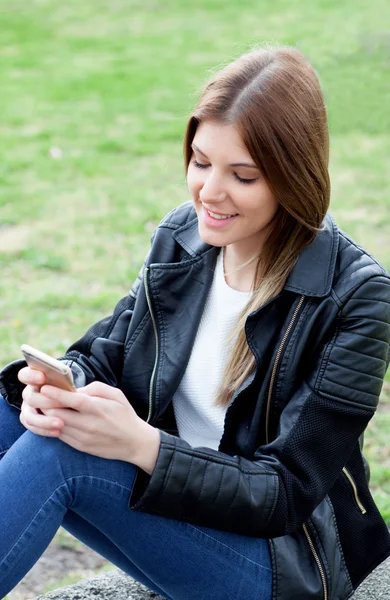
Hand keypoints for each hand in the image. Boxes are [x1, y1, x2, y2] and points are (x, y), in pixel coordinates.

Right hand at [19, 366, 65, 436]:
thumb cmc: (72, 387)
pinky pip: (33, 427)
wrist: (71, 402)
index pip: (25, 374)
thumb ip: (70, 380)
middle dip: (46, 401)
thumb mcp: (72, 381)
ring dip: (44, 421)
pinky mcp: (30, 420)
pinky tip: (58, 432)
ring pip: (29, 416)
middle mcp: (29, 392)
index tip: (43, 377)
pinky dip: (44, 430)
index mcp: (35, 377)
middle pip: (30, 397)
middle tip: (62, 404)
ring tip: (60, 424)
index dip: (32, 376)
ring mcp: (27, 407)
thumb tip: (77, 389)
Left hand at [39, 382, 159, 473]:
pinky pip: (61, 435)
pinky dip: (54, 426)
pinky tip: (55, 418)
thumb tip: (76, 390)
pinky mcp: (81, 446)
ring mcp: (84, 437)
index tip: (44, 387)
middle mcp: (89, 424)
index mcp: (98, 409)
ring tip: (45, 406)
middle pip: (59, 414)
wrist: (134, 442)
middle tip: (41, 396)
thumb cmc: (125, 415)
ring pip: (56, 425)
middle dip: (46, 404)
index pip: (73, 401)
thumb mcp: (116, 395)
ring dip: (48, 416)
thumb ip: (96, 388)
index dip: (56, 394)